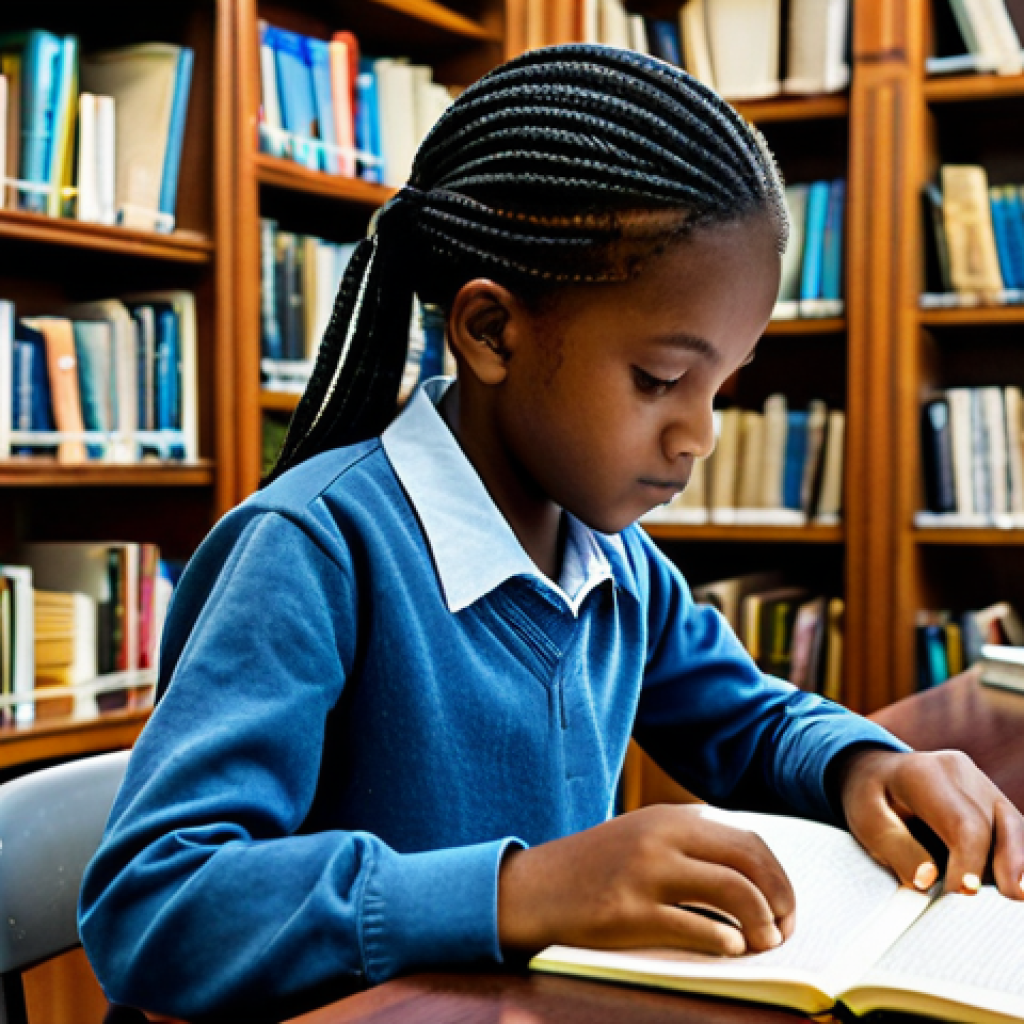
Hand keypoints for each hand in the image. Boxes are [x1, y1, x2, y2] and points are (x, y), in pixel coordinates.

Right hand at [498, 804, 794, 956]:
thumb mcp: (643, 838)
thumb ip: (690, 845)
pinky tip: (730, 949)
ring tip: (763, 944)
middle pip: (748, 860)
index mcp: (670, 818)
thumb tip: (755, 878)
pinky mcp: (628, 912)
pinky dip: (722, 940)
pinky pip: (693, 926)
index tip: (785, 907)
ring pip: (731, 890)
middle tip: (785, 929)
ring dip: (760, 922)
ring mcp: (644, 872)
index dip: (778, 877)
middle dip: (779, 898)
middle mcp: (661, 836)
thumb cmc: (595, 868)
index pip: (748, 840)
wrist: (532, 888)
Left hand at [839, 748, 1023, 898]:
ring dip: (1015, 867)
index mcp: (925, 773)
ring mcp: (982, 782)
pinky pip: (1014, 832)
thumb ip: (897, 849)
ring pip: (1015, 829)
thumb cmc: (870, 799)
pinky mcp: (993, 799)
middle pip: (1000, 826)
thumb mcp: (868, 822)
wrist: (876, 773)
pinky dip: (1013, 860)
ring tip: (1011, 899)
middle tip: (998, 907)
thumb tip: (929, 880)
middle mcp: (961, 771)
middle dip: (1004, 870)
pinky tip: (1009, 886)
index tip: (961, 896)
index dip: (970, 865)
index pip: (964, 825)